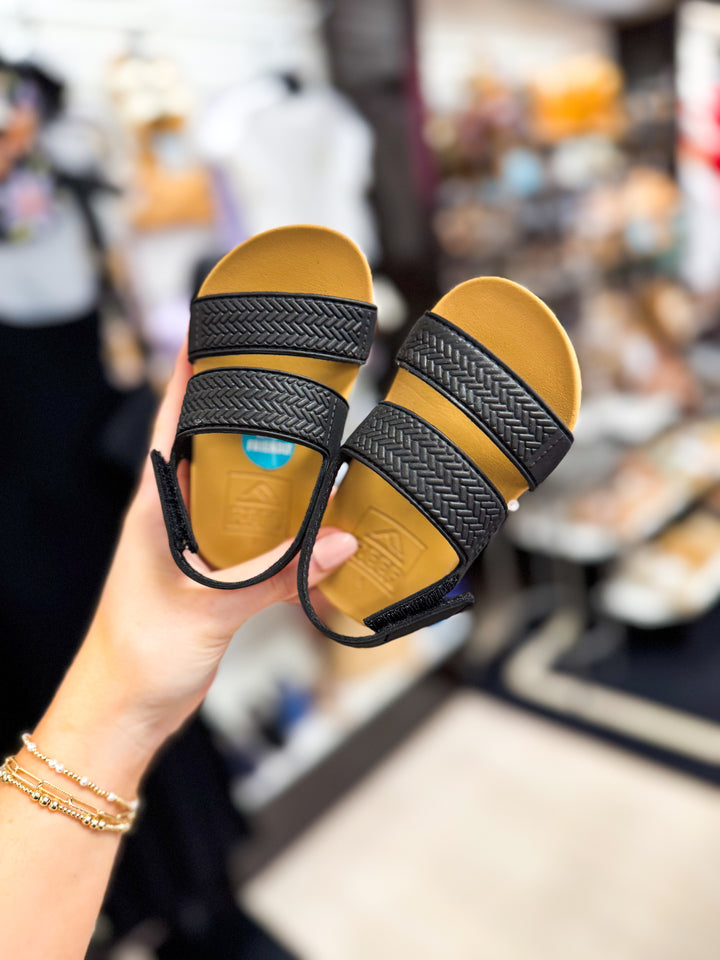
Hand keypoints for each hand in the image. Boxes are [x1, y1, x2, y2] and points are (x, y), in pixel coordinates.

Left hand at [38, 346, 356, 786]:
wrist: (125, 711)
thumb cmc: (137, 656)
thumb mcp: (207, 609)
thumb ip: (274, 576)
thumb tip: (337, 541)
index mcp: (155, 508)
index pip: (171, 424)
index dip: (187, 377)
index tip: (211, 334)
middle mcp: (174, 518)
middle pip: (212, 450)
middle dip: (246, 418)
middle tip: (290, 387)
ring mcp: (195, 547)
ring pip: (239, 494)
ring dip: (272, 475)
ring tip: (316, 448)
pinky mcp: (215, 577)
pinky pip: (256, 538)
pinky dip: (285, 527)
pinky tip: (315, 523)